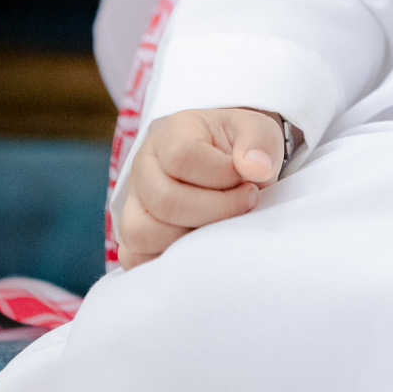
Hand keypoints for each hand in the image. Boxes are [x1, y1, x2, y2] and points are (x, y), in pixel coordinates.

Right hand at [116, 107, 294, 270]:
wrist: (223, 161)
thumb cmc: (236, 146)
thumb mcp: (255, 130)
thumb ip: (259, 142)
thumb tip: (256, 168)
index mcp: (170, 134)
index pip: (181, 157)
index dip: (221, 174)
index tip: (249, 180)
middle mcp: (144, 167)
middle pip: (165, 201)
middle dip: (217, 210)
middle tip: (247, 203)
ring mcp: (133, 203)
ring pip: (143, 234)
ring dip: (193, 239)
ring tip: (223, 226)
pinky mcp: (133, 235)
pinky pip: (136, 258)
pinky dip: (169, 260)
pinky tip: (202, 246)